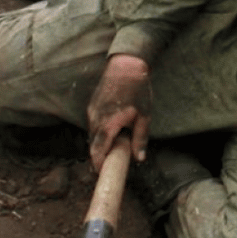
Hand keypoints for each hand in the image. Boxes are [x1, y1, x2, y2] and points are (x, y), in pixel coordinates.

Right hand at [86, 54, 152, 169]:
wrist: (126, 65)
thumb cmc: (137, 90)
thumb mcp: (144, 116)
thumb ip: (140, 139)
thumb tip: (139, 158)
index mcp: (108, 124)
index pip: (98, 150)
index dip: (98, 163)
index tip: (102, 172)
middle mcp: (96, 119)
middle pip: (93, 144)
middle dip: (98, 156)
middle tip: (106, 165)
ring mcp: (92, 111)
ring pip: (92, 134)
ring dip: (99, 143)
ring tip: (110, 149)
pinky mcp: (92, 105)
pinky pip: (93, 124)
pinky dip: (99, 131)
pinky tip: (110, 132)